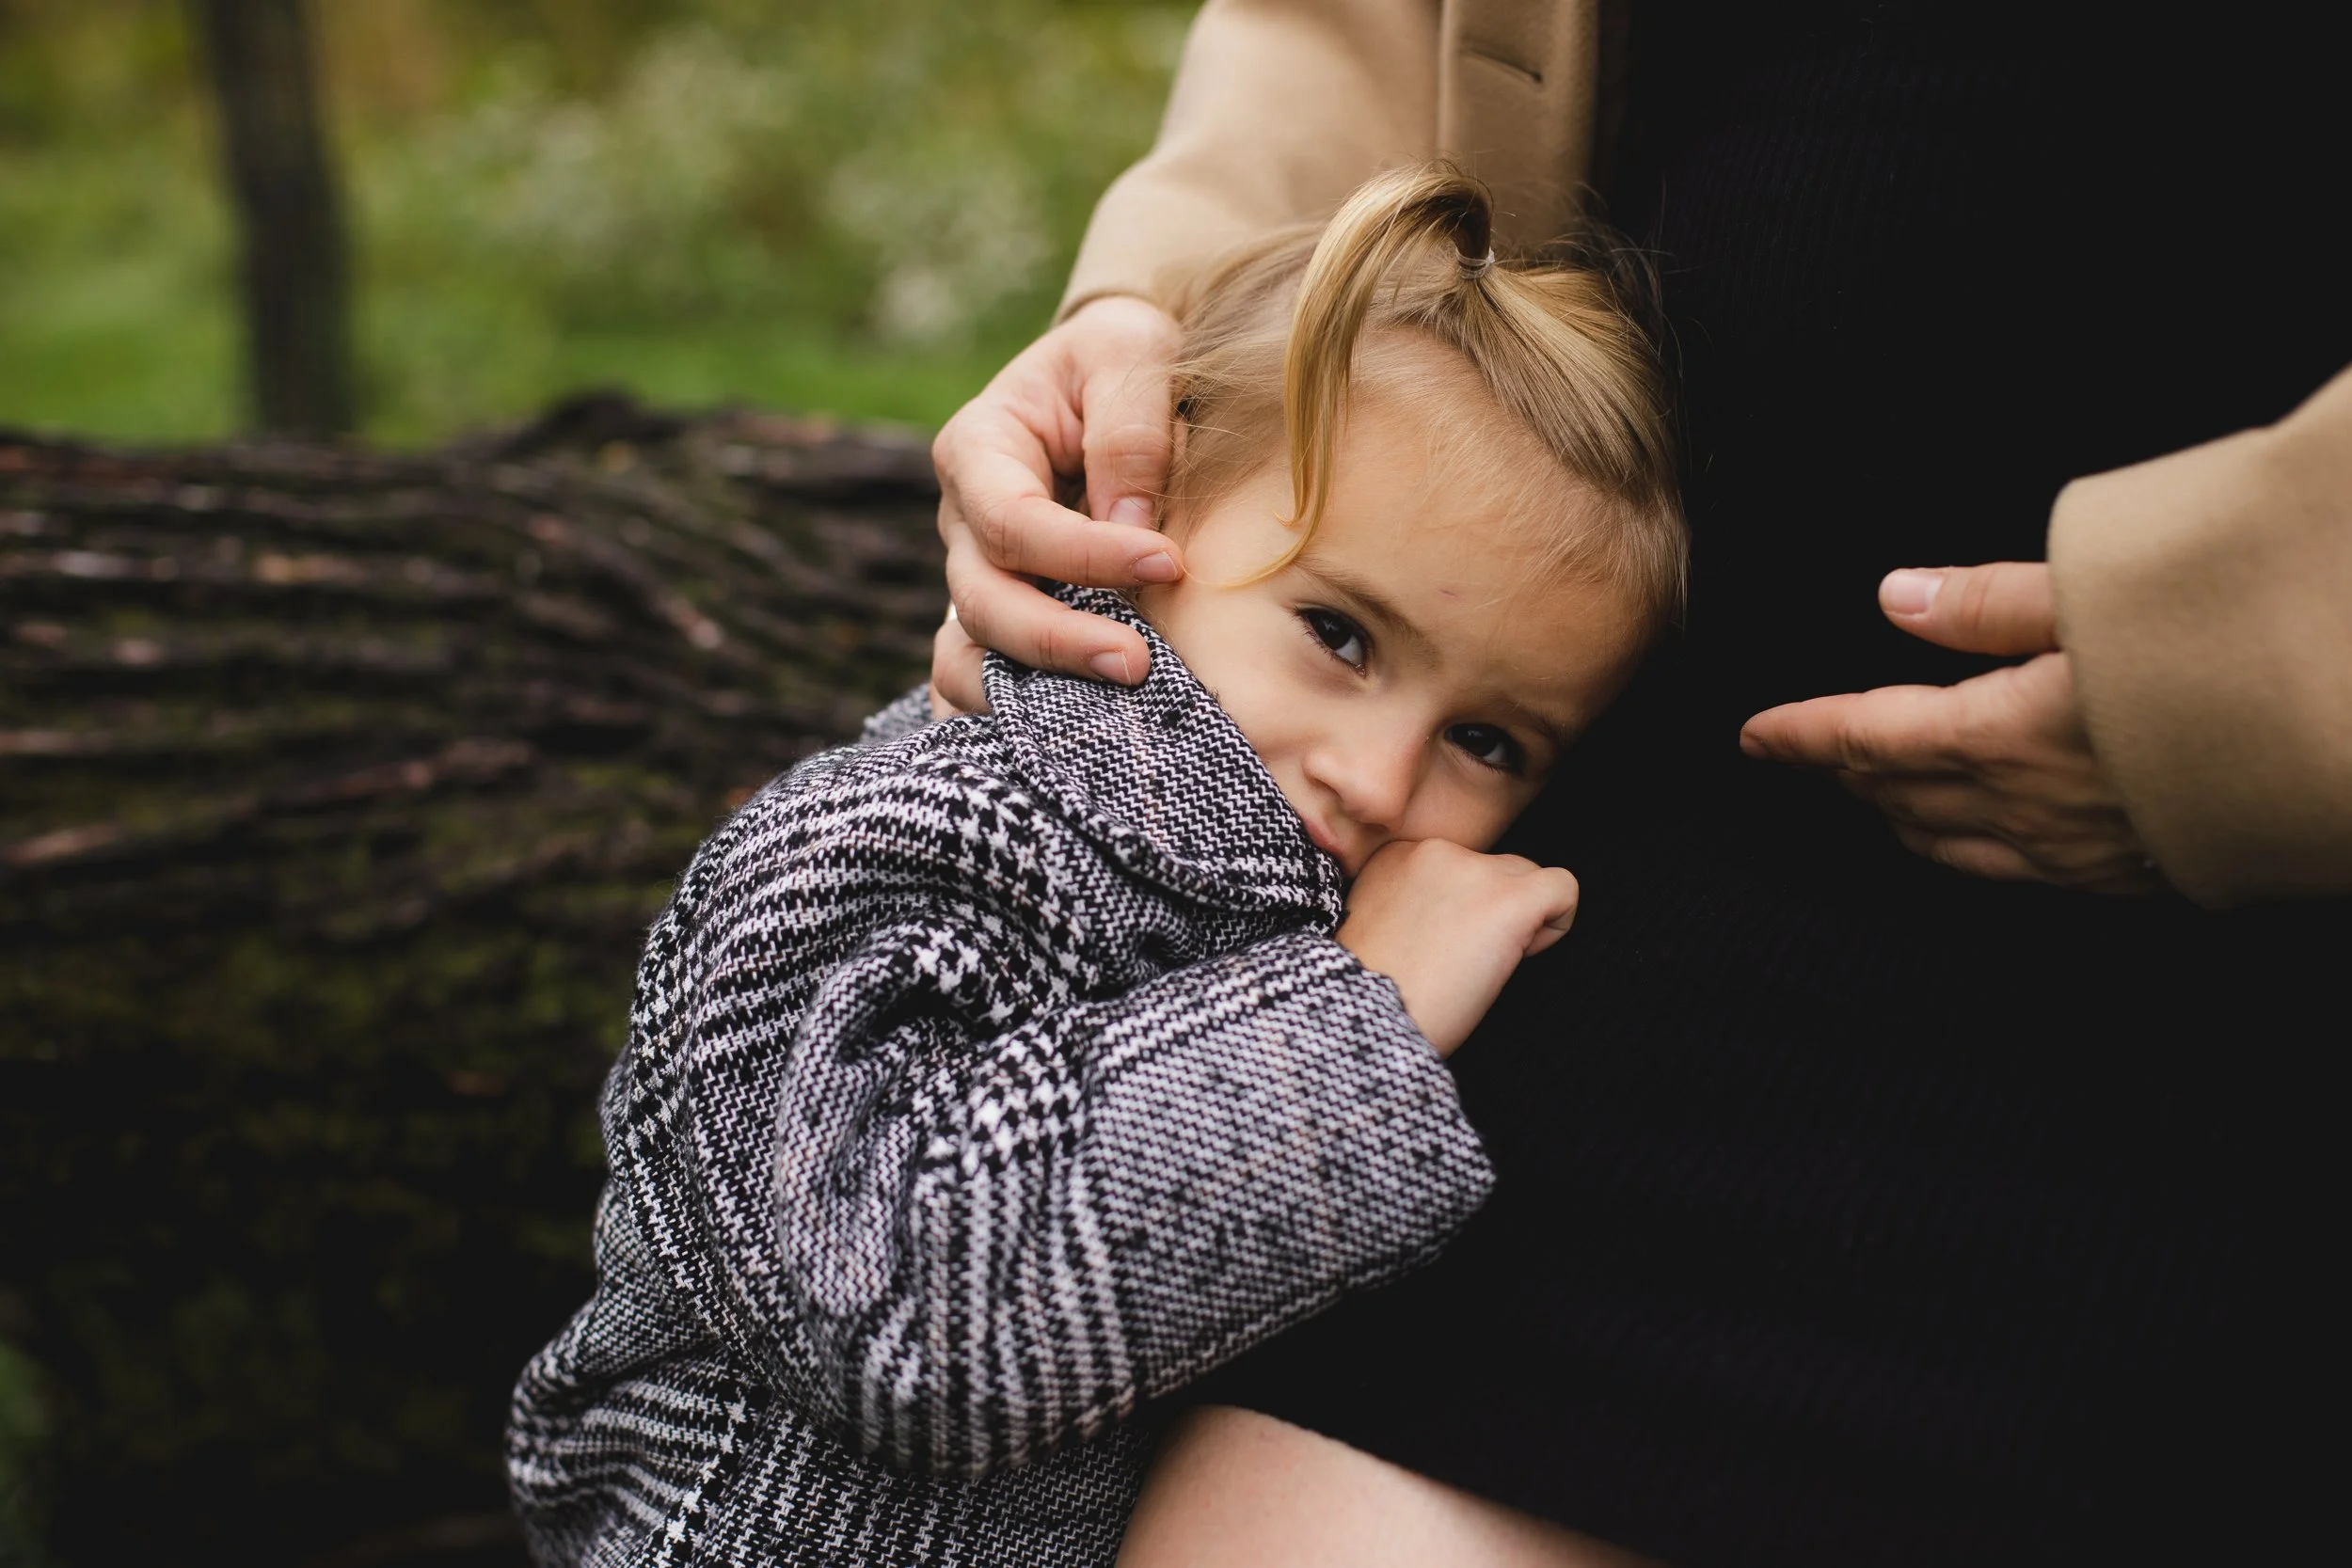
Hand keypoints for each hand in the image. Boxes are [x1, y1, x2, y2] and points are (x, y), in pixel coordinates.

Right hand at [928, 295, 1185, 716]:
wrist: (1118, 381)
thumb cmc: (1125, 359)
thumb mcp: (1132, 353)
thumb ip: (1129, 427)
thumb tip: (1127, 524)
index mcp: (978, 449)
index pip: (1012, 521)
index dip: (1082, 555)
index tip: (1167, 564)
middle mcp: (962, 524)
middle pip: (981, 602)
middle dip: (1057, 641)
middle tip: (1140, 665)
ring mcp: (975, 579)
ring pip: (967, 658)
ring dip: (1029, 696)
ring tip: (1107, 719)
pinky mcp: (1002, 623)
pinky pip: (978, 688)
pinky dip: (1006, 726)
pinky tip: (1063, 753)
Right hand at [1337, 840, 1579, 1056]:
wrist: (1361, 1023)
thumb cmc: (1367, 997)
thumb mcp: (1380, 929)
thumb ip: (1414, 902)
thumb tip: (1461, 916)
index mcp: (1397, 856)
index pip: (1458, 865)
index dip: (1459, 912)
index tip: (1434, 951)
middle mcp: (1434, 851)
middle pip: (1496, 868)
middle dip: (1492, 913)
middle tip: (1461, 964)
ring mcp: (1473, 872)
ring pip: (1528, 877)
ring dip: (1519, 919)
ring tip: (1484, 966)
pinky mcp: (1508, 901)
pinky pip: (1563, 889)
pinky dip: (1556, 924)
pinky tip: (1519, 958)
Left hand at [1740, 562, 2162, 893]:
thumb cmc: (2226, 649)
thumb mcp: (2104, 595)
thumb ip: (1991, 602)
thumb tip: (1894, 599)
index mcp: (2004, 734)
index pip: (1867, 738)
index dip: (1804, 736)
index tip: (1754, 736)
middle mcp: (2030, 807)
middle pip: (1901, 800)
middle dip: (1845, 780)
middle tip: (1805, 761)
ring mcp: (2084, 853)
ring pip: (1958, 847)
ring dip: (1902, 821)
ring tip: (1872, 803)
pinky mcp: (2141, 875)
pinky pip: (2025, 874)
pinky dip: (1974, 852)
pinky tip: (1979, 843)